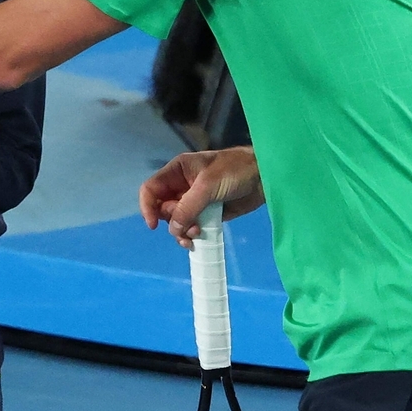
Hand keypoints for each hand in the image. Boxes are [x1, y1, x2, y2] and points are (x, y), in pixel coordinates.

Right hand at [138, 146, 264, 249]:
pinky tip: (198, 239)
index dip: (148, 206)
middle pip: (162, 209)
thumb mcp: (208, 185)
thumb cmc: (234, 171)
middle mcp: (181, 186)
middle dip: (173, 222)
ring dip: (182, 231)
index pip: (151, 189)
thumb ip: (188, 206)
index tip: (153, 224)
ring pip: (175, 221)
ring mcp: (194, 201)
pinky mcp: (206, 214)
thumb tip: (173, 228)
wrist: (263, 177)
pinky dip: (191, 235)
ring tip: (197, 233)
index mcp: (177, 171)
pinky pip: (190, 227)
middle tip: (190, 226)